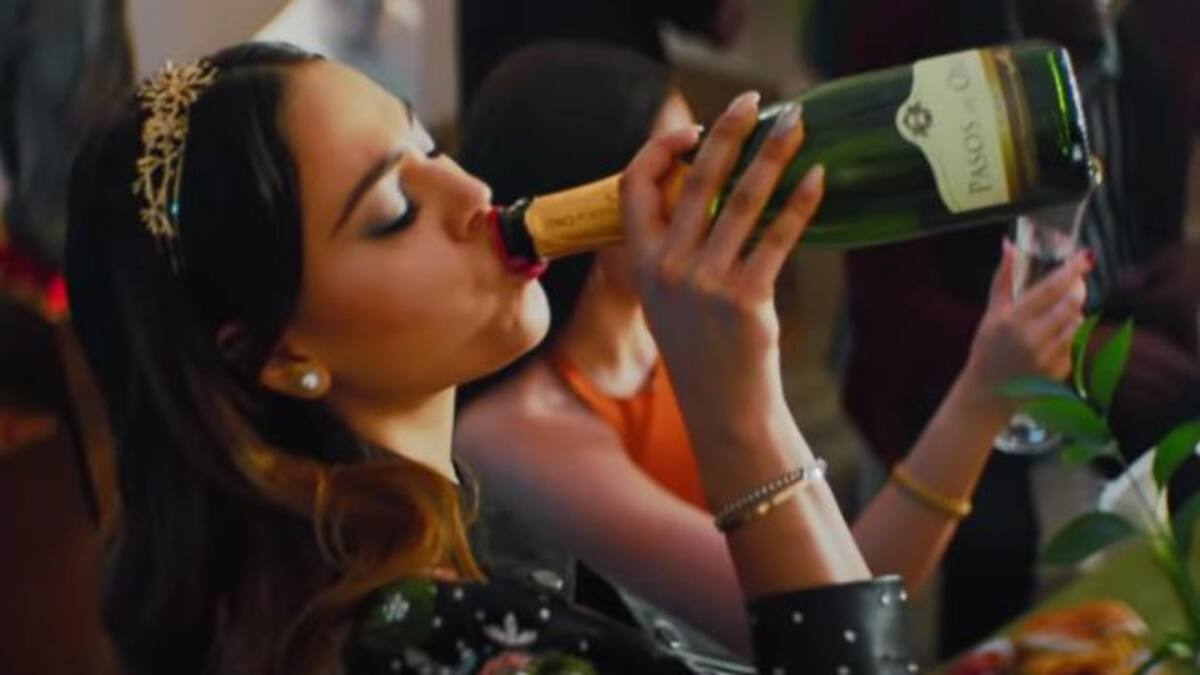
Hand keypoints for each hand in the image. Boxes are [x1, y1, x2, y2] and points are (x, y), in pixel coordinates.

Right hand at [618, 92, 824, 446]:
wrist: (722, 408)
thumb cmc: (700, 346)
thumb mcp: (668, 295)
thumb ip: (674, 245)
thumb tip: (710, 184)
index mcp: (642, 262)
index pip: (634, 185)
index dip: (660, 149)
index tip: (694, 129)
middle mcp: (668, 268)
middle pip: (696, 179)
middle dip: (728, 131)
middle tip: (755, 101)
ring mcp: (706, 284)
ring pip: (742, 200)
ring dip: (773, 155)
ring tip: (797, 126)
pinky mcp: (746, 300)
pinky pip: (777, 237)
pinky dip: (799, 203)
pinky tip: (816, 179)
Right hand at [961, 241, 1090, 403]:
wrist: (988, 393)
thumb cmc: (988, 348)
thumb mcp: (992, 313)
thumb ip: (1003, 279)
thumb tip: (1009, 246)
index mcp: (1013, 320)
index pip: (1049, 289)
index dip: (1070, 271)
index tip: (1086, 257)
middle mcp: (1031, 338)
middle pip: (1071, 304)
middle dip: (1076, 291)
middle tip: (1073, 285)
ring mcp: (1047, 357)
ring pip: (1077, 324)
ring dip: (1073, 315)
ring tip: (1057, 317)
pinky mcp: (1059, 371)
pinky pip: (1075, 344)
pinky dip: (1068, 338)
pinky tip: (1052, 342)